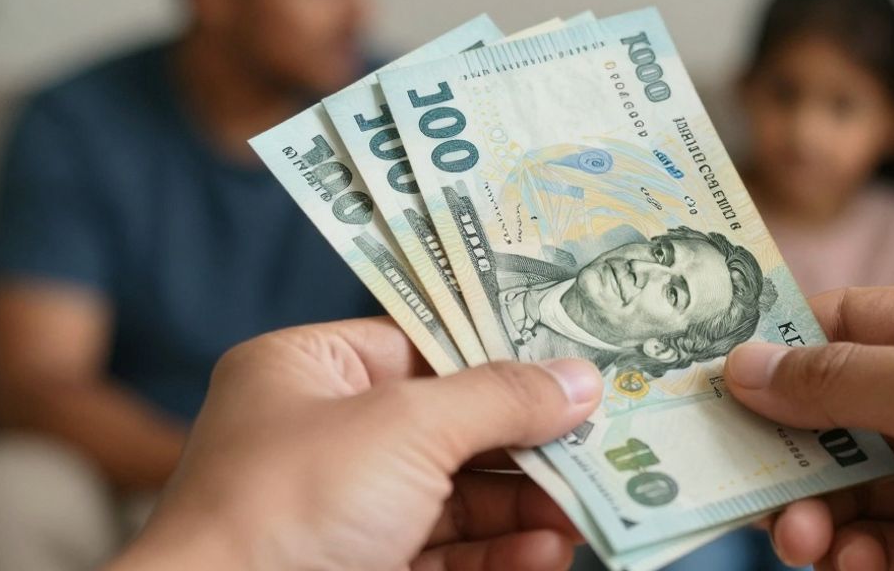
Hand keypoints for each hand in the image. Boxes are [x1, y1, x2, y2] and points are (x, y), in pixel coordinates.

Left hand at [111, 317, 601, 570]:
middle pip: (451, 427)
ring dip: (525, 506)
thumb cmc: (293, 503)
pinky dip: (500, 554)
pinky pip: (445, 556)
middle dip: (526, 444)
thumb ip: (499, 398)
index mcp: (307, 372)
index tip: (574, 364)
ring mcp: (340, 513)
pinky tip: (545, 553)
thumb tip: (582, 379)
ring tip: (583, 513)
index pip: (422, 344)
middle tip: (599, 448)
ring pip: (456, 498)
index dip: (500, 353)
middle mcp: (322, 437)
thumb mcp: (406, 427)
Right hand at [725, 287, 893, 570]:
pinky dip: (846, 555)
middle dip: (779, 445)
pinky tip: (849, 561)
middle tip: (733, 471)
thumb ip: (840, 378)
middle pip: (824, 414)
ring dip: (804, 511)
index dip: (772, 346)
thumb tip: (742, 363)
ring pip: (836, 487)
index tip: (703, 373)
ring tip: (800, 536)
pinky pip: (868, 544)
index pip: (838, 325)